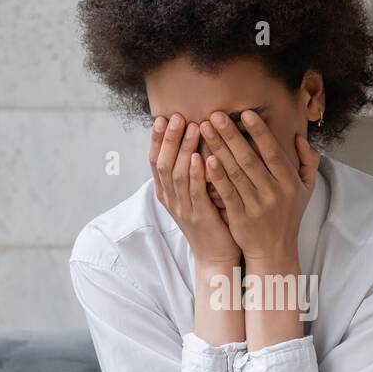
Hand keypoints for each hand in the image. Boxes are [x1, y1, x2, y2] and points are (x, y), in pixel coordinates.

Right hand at [150, 113, 239, 265]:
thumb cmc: (211, 220)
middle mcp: (170, 199)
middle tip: (175, 116)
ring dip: (183, 149)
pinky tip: (199, 157)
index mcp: (166, 192)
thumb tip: (195, 138)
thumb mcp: (195, 193)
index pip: (154, 160)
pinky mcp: (199, 216)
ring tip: (191, 128)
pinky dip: (195, 173)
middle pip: (162, 163)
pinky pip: (194, 192)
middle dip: (168, 138)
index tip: (161, 117)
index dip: (157, 139)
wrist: (217, 255)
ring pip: (176, 174)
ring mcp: (183, 209)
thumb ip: (191, 171)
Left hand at [197, 109, 319, 264]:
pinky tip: (205, 159)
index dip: (259, 132)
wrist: (274, 251)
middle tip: (215, 115)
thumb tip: (300, 138)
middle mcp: (274, 193)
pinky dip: (217, 175)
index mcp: (290, 183)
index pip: (273, 152)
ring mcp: (256, 206)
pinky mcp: (240, 217)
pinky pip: (226, 192)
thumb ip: (308, 162)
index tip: (245, 113)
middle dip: (231, 135)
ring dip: (219, 148)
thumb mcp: (306, 189)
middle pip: (250, 159)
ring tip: (205, 129)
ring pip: (235, 172)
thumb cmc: (288, 216)